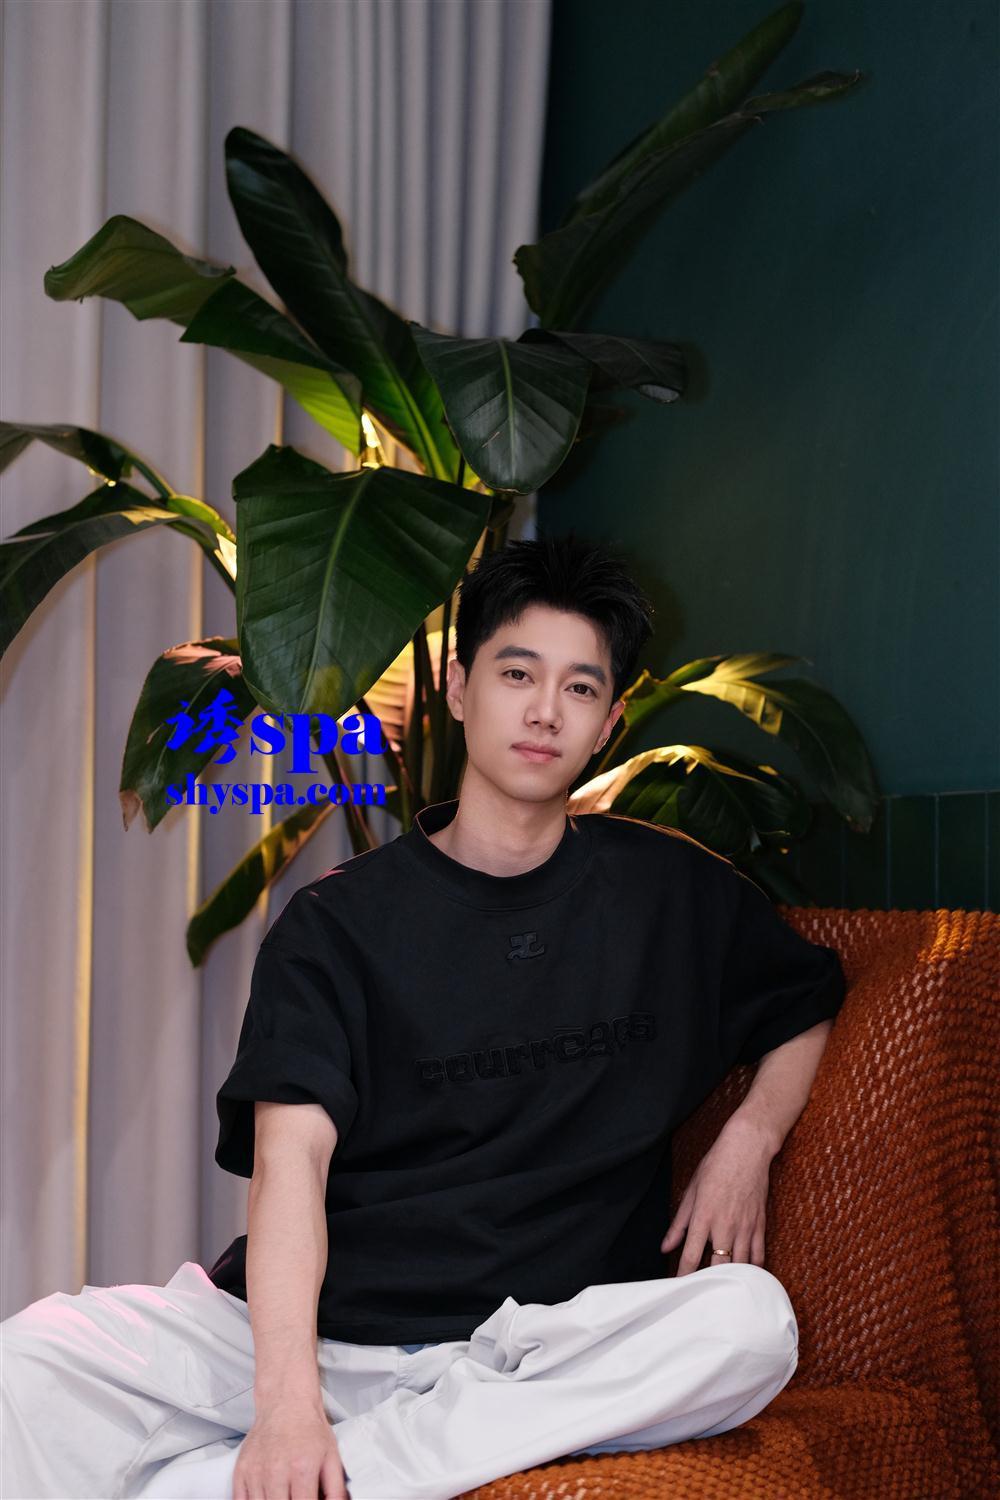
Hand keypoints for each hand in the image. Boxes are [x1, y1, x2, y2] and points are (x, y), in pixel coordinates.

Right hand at [233, 1400, 347, 1499]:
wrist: (286, 1401)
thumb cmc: (309, 1428)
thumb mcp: (332, 1457)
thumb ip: (336, 1489)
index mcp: (302, 1469)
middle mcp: (276, 1472)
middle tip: (296, 1498)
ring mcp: (255, 1472)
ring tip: (284, 1495)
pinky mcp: (241, 1471)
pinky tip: (265, 1496)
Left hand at [659, 1116, 774, 1275]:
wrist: (747, 1150)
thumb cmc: (715, 1166)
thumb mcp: (691, 1190)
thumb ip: (679, 1223)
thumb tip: (666, 1247)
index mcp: (704, 1216)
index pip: (691, 1256)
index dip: (683, 1276)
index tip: (677, 1288)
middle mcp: (725, 1226)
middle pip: (718, 1268)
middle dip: (709, 1284)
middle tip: (701, 1294)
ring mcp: (745, 1227)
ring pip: (741, 1266)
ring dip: (731, 1280)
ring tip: (723, 1291)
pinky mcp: (760, 1225)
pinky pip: (758, 1255)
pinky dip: (753, 1269)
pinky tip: (745, 1276)